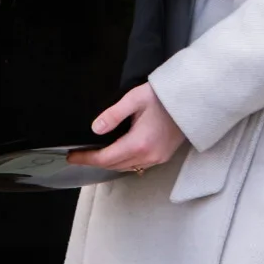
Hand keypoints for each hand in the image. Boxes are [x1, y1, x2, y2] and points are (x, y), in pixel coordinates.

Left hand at [66, 83, 185, 174]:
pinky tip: (118, 152)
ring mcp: (157, 158)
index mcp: (139, 143)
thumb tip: (95, 129)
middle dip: (95, 161)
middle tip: (79, 155)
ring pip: (126, 167)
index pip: (105, 158)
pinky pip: (138, 165)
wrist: (191, 99)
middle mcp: (148, 156)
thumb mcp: (134, 99)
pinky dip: (124, 162)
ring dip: (110, 163)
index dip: (87, 158)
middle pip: (115, 166)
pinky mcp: (164, 156)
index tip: (72, 156)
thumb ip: (113, 115)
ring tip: (95, 154)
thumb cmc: (164, 96)